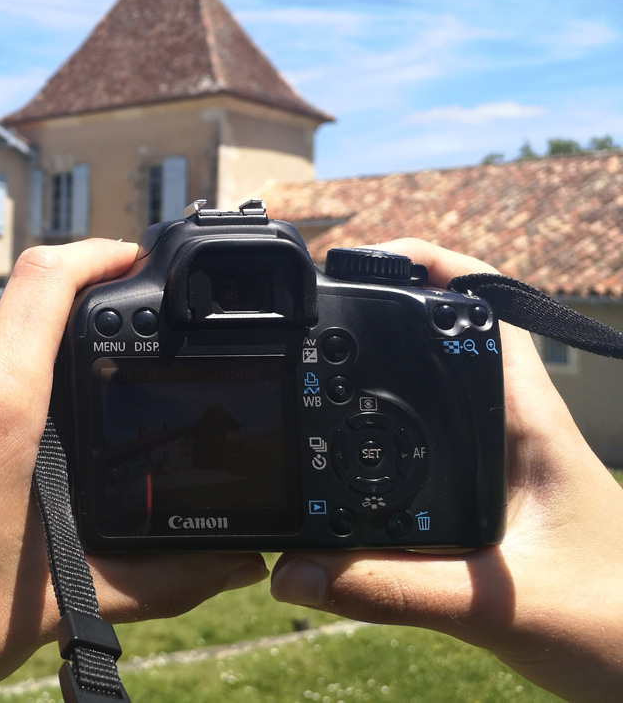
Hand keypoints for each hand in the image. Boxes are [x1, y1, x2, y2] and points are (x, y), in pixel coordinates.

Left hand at [0, 240, 266, 702]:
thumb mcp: (55, 601)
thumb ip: (157, 577)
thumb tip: (230, 565)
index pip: (49, 280)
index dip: (99, 253)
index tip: (132, 258)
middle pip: (22, 334)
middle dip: (70, 366)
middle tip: (106, 416)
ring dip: (22, 408)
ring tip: (42, 488)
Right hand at [271, 238, 622, 701]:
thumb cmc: (618, 627)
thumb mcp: (498, 610)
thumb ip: (395, 592)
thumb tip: (296, 574)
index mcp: (528, 424)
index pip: (486, 311)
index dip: (430, 266)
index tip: (364, 259)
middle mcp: (517, 429)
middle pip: (451, 335)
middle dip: (387, 306)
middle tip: (322, 304)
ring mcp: (506, 460)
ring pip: (441, 387)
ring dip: (389, 365)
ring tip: (321, 360)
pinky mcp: (494, 496)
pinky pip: (433, 441)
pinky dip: (389, 429)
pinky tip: (351, 454)